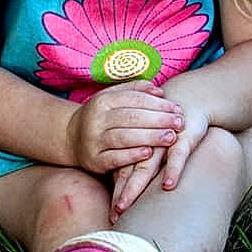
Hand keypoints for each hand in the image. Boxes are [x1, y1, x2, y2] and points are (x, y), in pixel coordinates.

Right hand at [66, 81, 183, 173]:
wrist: (72, 138)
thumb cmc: (103, 116)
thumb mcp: (114, 98)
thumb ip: (136, 91)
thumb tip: (160, 91)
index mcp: (103, 100)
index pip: (134, 99)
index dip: (158, 104)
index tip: (177, 109)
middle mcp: (96, 119)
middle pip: (131, 117)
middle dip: (158, 120)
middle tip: (180, 123)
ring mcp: (93, 140)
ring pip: (124, 137)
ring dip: (149, 137)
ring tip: (170, 137)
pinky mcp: (94, 161)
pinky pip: (114, 158)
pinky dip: (131, 156)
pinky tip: (149, 154)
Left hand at [109, 104, 208, 222]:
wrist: (187, 102)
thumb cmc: (168, 129)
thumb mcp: (153, 146)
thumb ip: (140, 166)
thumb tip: (129, 196)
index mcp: (134, 148)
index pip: (120, 173)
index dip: (116, 192)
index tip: (112, 214)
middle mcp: (145, 147)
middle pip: (127, 172)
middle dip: (121, 194)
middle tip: (113, 214)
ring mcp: (161, 143)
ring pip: (146, 166)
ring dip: (135, 186)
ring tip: (125, 205)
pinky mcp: (182, 140)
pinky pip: (176, 156)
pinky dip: (172, 169)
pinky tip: (169, 185)